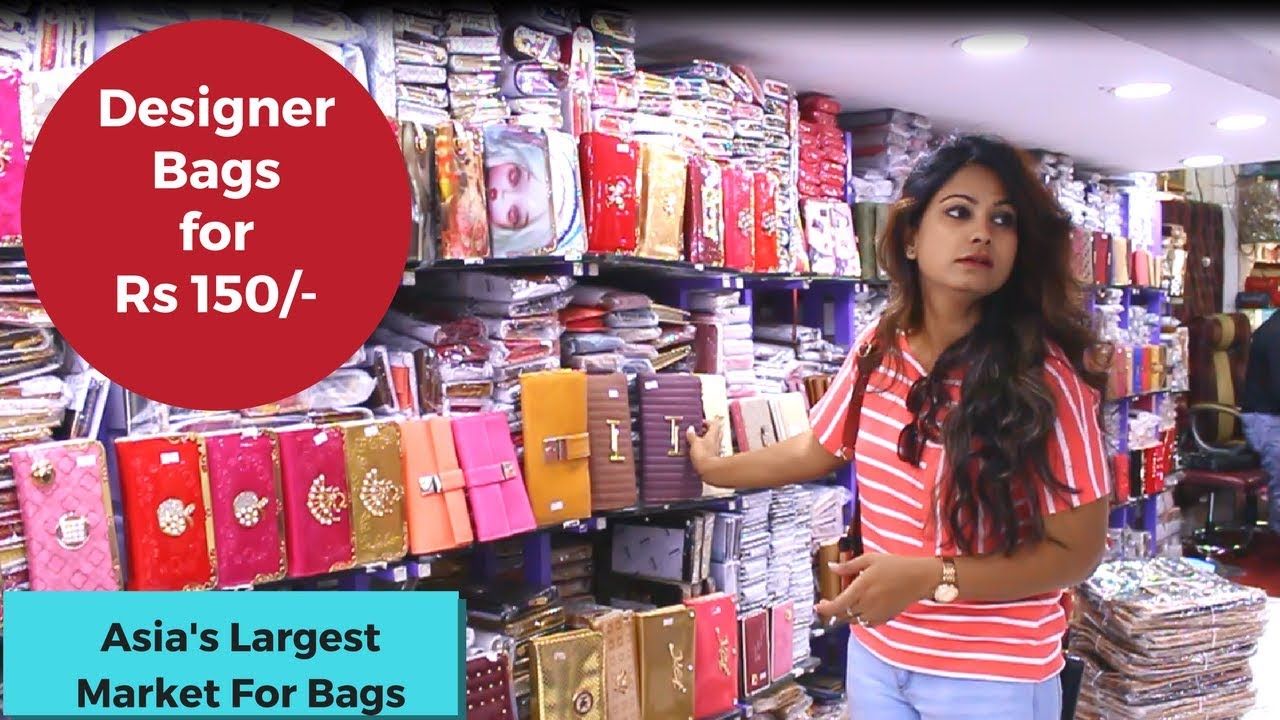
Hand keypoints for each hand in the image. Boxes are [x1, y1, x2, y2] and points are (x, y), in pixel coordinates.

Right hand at [686, 416, 724, 478]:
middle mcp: (716, 441)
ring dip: (704, 440)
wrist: (708, 471)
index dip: (706, 422)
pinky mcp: (712, 457)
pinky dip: (703, 448)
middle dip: (706, 431)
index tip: (699, 423)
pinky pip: (709, 449)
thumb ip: (692, 435)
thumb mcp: (694, 443)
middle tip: (697, 431)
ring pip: (711, 441)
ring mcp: (715, 449)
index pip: (714, 423)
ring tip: (694, 441)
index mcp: (713, 434)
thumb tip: (690, 429)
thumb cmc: (704, 456)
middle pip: (714, 432)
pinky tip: (696, 451)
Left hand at [815, 553, 939, 626]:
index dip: (825, 609)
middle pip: (843, 615)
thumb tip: (831, 567)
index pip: (837, 605)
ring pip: (854, 621)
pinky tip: (860, 609)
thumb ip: (848, 566)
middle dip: (833, 610)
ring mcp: (877, 613)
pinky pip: (867, 624)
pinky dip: (859, 619)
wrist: (920, 578)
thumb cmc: (896, 565)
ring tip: (844, 605)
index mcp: (862, 588)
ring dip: (846, 615)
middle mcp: (868, 603)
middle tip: (828, 603)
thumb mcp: (870, 559)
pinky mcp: (885, 618)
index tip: (818, 606)